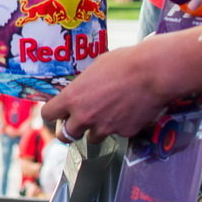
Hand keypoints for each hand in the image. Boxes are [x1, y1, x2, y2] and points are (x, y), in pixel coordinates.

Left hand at [43, 36, 200, 142]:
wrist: (152, 73)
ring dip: (96, 130)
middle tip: (77, 122)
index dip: (52, 114)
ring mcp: (104, 127)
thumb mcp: (95, 67)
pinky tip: (128, 111)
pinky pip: (117, 133)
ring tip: (107, 115)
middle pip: (65, 136)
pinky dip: (120, 126)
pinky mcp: (124, 133)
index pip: (48, 114)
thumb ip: (84, 85)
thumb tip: (82, 89)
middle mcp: (84, 117)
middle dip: (70, 130)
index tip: (57, 112)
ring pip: (92, 138)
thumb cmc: (124, 63)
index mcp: (72, 98)